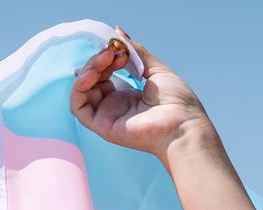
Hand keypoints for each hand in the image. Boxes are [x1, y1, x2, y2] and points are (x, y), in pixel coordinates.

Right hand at [69, 32, 212, 154]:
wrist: (184, 125)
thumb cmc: (178, 104)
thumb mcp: (156, 69)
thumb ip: (136, 52)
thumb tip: (118, 32)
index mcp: (128, 96)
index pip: (104, 73)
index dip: (107, 57)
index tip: (120, 49)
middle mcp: (115, 106)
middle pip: (92, 79)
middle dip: (99, 60)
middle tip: (114, 51)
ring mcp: (108, 116)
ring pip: (83, 90)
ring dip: (90, 69)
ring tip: (106, 58)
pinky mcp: (102, 126)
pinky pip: (78, 106)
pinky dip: (80, 86)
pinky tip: (93, 74)